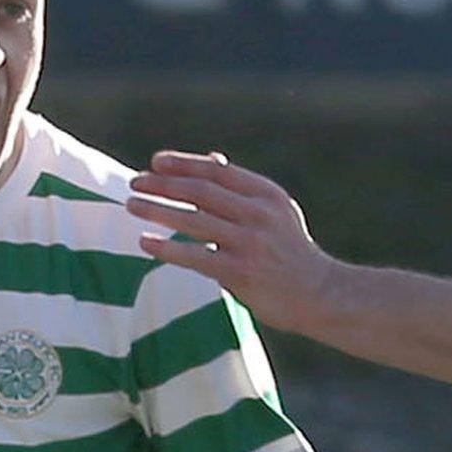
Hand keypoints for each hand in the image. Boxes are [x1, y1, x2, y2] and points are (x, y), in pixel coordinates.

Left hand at [126, 151, 335, 329]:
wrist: (320, 293)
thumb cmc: (291, 250)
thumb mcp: (276, 210)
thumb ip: (243, 188)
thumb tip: (211, 158)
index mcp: (266, 194)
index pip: (216, 171)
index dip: (183, 163)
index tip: (155, 162)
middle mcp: (258, 214)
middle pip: (200, 190)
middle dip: (162, 184)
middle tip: (134, 182)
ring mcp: (249, 243)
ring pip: (192, 219)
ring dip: (157, 209)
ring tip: (131, 205)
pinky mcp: (240, 272)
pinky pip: (194, 256)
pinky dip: (166, 248)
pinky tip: (145, 243)